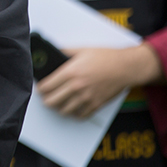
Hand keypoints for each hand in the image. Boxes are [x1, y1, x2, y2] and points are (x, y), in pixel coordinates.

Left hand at [37, 44, 163, 118]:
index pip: (47, 86)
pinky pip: (80, 116)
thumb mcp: (82, 50)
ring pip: (64, 111)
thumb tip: (52, 52)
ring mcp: (86, 98)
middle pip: (52, 101)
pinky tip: (73, 108)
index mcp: (71, 72)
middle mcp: (77, 87)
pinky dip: (74, 114)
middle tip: (46, 97)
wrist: (125, 67)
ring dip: (59, 108)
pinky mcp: (96, 105)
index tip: (40, 88)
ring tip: (58, 103)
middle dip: (46, 100)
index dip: (41, 88)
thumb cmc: (106, 57)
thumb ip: (65, 52)